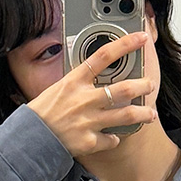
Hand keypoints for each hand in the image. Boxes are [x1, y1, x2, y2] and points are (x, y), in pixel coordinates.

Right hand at [27, 32, 156, 157]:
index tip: (141, 38)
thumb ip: (79, 83)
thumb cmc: (42, 113)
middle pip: (124, 88)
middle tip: (150, 85)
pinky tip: (115, 137)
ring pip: (126, 115)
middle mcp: (85, 99)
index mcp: (75, 81)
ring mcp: (89, 121)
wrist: (31, 139)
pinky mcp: (90, 142)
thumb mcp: (58, 88)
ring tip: (150, 114)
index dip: (125, 44)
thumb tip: (95, 76)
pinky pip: (112, 140)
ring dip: (143, 114)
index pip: (103, 56)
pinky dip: (115, 139)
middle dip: (143, 86)